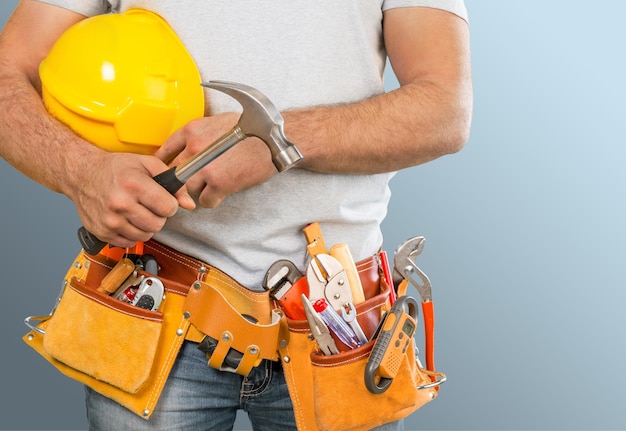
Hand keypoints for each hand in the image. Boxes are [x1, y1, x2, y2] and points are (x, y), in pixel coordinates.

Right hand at [69, 151, 195, 247]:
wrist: (81, 174)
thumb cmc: (114, 168)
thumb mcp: (147, 164)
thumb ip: (172, 183)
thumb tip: (188, 204)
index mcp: (133, 185)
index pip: (168, 208)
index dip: (169, 204)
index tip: (163, 200)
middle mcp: (120, 204)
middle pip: (158, 224)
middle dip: (159, 216)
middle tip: (149, 205)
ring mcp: (110, 220)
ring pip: (145, 236)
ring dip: (146, 225)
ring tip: (137, 211)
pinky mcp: (103, 232)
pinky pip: (129, 242)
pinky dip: (132, 233)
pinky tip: (126, 219)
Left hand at [155, 113, 277, 207]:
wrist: (274, 140)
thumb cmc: (253, 129)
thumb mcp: (219, 121)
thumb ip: (199, 134)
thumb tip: (187, 149)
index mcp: (192, 130)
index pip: (165, 151)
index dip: (166, 164)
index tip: (168, 172)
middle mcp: (194, 147)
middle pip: (175, 173)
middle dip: (184, 179)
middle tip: (196, 181)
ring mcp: (205, 167)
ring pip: (188, 189)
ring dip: (199, 190)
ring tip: (214, 184)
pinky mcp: (219, 183)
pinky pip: (204, 200)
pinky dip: (213, 199)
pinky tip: (222, 192)